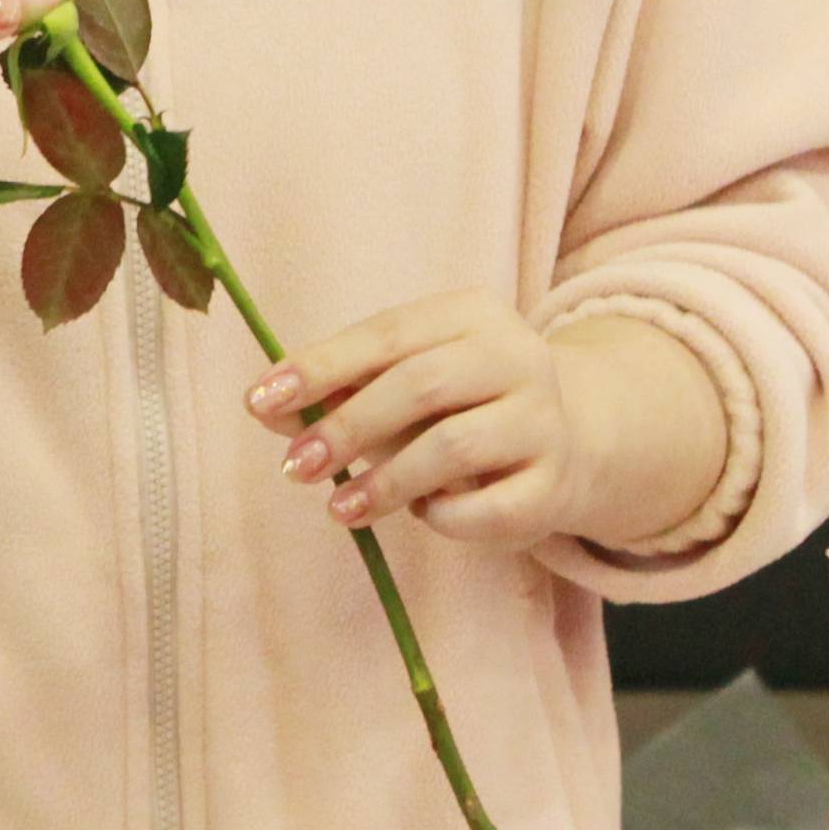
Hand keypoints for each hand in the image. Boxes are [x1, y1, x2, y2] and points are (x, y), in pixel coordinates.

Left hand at [251, 298, 722, 556]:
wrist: (567, 439)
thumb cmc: (460, 404)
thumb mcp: (401, 381)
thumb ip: (338, 389)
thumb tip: (264, 406)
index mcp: (472, 314)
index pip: (388, 333)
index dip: (321, 366)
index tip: (260, 401)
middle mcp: (516, 356)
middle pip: (421, 385)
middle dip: (348, 426)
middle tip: (295, 466)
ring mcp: (543, 420)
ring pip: (454, 446)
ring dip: (386, 480)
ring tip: (340, 507)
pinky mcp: (554, 484)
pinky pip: (488, 506)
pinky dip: (443, 515)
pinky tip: (421, 514)